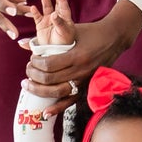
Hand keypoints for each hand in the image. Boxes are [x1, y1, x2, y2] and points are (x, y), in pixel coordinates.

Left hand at [24, 0, 141, 101]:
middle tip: (28, 71)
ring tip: (29, 85)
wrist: (115, 38)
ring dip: (40, 91)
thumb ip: (50, 35)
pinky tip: (45, 112)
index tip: (32, 59)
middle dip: (34, 77)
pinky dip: (58, 108)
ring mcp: (85, 80)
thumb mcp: (73, 29)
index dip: (36, 64)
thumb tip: (25, 40)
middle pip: (51, 80)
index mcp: (77, 55)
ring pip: (58, 93)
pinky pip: (71, 101)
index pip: (49, 65)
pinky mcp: (88, 86)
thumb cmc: (92, 32)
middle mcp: (81, 70)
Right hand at [29, 0, 76, 51]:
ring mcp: (48, 20)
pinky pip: (37, 16)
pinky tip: (33, 7)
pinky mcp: (40, 25)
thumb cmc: (64, 43)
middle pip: (57, 4)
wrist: (55, 52)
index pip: (65, 8)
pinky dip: (35, 12)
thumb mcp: (64, 33)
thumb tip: (53, 15)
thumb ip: (59, 24)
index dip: (63, 0)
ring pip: (46, 7)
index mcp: (66, 19)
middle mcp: (57, 17)